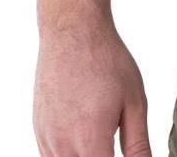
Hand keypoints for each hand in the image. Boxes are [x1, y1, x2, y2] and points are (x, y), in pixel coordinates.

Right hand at [34, 14, 151, 156]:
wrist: (73, 32)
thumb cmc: (107, 61)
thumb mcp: (135, 101)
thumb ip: (138, 144)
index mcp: (90, 141)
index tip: (123, 152)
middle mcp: (62, 146)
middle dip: (101, 156)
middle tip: (113, 134)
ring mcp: (46, 139)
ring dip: (86, 155)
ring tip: (101, 130)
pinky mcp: (38, 131)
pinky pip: (52, 156)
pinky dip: (70, 153)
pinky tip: (85, 135)